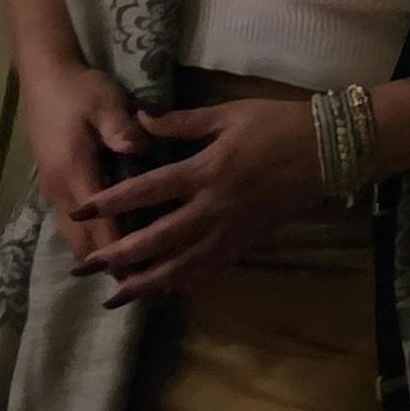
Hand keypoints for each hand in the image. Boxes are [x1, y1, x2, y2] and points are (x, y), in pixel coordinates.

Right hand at [20, 66, 143, 257]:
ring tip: (136, 271)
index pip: (100, 226)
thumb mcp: (106, 104)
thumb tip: (138, 149)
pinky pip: (74, 225)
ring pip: (76, 238)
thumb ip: (121, 130)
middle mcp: (61, 192)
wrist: (47, 80)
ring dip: (101, 254)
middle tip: (148, 281)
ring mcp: (55, 192)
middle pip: (85, 243)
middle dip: (112, 264)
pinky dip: (93, 240)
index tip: (147, 274)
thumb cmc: (81, 91)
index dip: (121, 253)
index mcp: (75, 175)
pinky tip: (118, 243)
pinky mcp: (57, 187)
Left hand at [72, 101, 327, 305]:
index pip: (148, 190)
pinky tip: (165, 294)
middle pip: (158, 238)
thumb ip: (182, 122)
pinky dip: (186, 283)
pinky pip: (211, 268)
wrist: (329, 150)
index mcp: (206, 170)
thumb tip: (140, 119)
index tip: (80, 212)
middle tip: (85, 268)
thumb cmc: (278, 123)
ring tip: (116, 297)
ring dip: (147, 282)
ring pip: (183, 264)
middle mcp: (214, 206)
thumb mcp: (229, 114)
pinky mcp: (247, 240)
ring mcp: (232, 229)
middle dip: (119, 255)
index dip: (111, 202)